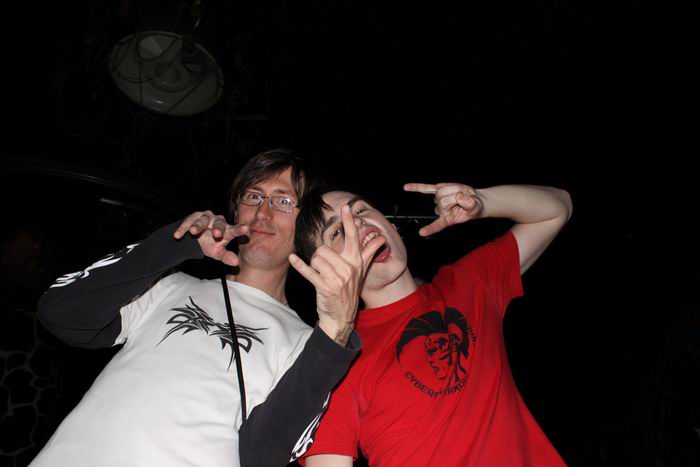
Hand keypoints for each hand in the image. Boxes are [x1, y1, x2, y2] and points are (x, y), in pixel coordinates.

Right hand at [173, 211, 248, 266]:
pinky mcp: (193, 217)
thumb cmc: (210, 244)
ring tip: (193, 232)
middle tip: (217, 234)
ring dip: (197, 226)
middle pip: (219, 223)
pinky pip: (187, 222)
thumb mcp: (217, 253)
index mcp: (227, 230)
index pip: (234, 230)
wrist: (194, 239)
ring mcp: (205, 217)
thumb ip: (226, 257)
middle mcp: (217, 221)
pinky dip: (182, 229)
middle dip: (218, 228)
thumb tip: (236, 262)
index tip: (246, 229)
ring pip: (202, 220)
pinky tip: (177, 235)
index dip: (240, 229)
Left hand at [288, 205, 385, 344]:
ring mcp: (336, 278)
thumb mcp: (361, 272)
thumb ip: (369, 253)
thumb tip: (381, 239)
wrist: (342, 316)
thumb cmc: (349, 291)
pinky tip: (293, 258)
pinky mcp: (324, 286)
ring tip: (321, 275)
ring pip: (316, 258)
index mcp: (356, 262)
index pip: (353, 238)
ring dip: (314, 265)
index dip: (349, 222)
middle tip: (325, 265)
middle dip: (321, 256)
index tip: (346, 207)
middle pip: (326, 249)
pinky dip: (299, 265)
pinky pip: (309, 271)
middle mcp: (348, 268)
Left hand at [404, 182, 482, 235]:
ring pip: (440, 192)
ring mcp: (438, 200)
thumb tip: (459, 196)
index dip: (431, 228)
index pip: (438, 225)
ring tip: (460, 194)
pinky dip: (416, 187)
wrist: (474, 199)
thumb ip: (469, 203)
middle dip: (455, 197)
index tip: (422, 233)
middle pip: (442, 201)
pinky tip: (407, 187)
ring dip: (452, 189)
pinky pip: (426, 188)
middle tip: (464, 199)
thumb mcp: (475, 207)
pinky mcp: (437, 190)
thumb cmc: (474, 207)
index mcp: (448, 219)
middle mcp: (441, 210)